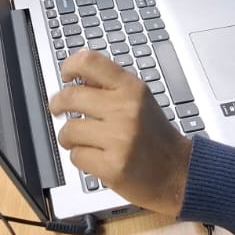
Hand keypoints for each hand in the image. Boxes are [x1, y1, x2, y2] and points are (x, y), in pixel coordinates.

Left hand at [49, 49, 192, 215]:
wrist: (178, 171)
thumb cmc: (155, 136)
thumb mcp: (139, 100)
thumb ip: (110, 86)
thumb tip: (77, 74)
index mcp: (132, 88)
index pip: (90, 62)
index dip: (70, 66)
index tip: (66, 75)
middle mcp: (126, 109)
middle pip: (70, 96)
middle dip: (57, 104)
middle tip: (57, 109)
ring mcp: (119, 138)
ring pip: (69, 130)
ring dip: (69, 138)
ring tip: (83, 141)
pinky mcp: (113, 166)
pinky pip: (76, 156)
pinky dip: (81, 158)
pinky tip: (97, 157)